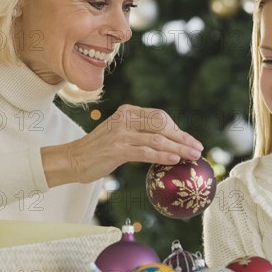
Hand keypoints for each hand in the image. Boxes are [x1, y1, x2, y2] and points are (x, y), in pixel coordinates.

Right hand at [42, 104, 203, 185]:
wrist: (73, 159)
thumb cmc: (100, 151)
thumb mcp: (121, 135)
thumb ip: (141, 133)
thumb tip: (169, 143)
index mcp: (128, 112)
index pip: (160, 117)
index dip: (177, 129)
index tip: (190, 140)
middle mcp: (125, 118)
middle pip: (162, 126)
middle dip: (183, 138)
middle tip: (198, 148)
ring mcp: (121, 133)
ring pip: (157, 139)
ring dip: (179, 148)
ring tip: (192, 156)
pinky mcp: (117, 149)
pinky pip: (145, 152)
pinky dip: (162, 156)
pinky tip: (175, 160)